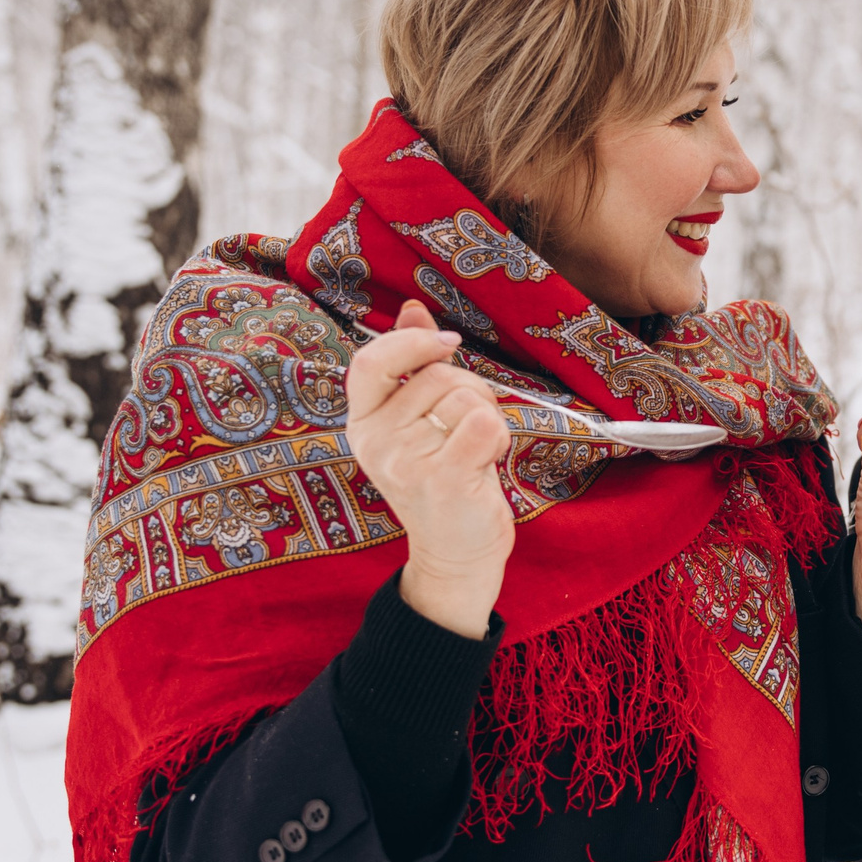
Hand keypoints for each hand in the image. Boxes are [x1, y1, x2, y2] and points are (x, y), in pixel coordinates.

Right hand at [345, 300, 514, 636]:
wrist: (455, 553)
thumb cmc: (444, 479)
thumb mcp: (420, 421)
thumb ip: (413, 365)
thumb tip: (412, 308)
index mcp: (362, 423)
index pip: (370, 361)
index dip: (412, 342)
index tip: (448, 344)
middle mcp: (376, 441)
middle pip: (439, 376)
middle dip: (472, 392)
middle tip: (470, 431)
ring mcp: (405, 461)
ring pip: (467, 398)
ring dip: (488, 418)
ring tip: (475, 452)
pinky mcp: (441, 478)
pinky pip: (484, 423)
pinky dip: (498, 436)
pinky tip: (488, 461)